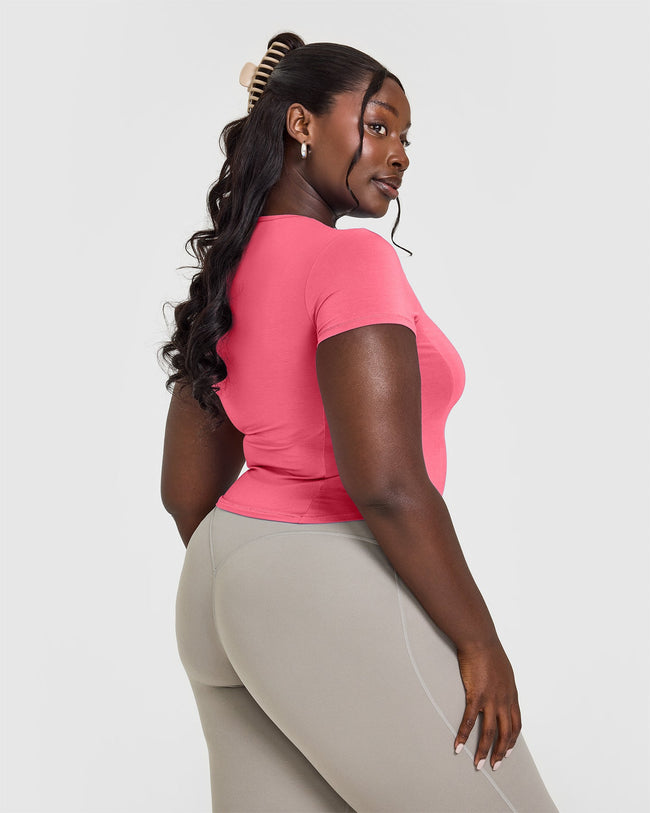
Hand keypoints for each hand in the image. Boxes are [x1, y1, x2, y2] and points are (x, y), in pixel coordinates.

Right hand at [453, 639, 521, 769]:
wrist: (480, 640)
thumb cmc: (489, 650)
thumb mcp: (503, 669)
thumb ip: (503, 683)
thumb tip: (499, 687)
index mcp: (512, 695)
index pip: (516, 724)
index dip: (512, 741)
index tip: (507, 752)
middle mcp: (504, 700)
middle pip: (506, 733)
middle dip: (501, 752)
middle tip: (494, 766)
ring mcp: (491, 699)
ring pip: (490, 732)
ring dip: (483, 750)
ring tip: (478, 764)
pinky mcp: (476, 696)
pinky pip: (470, 721)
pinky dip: (463, 735)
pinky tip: (457, 745)